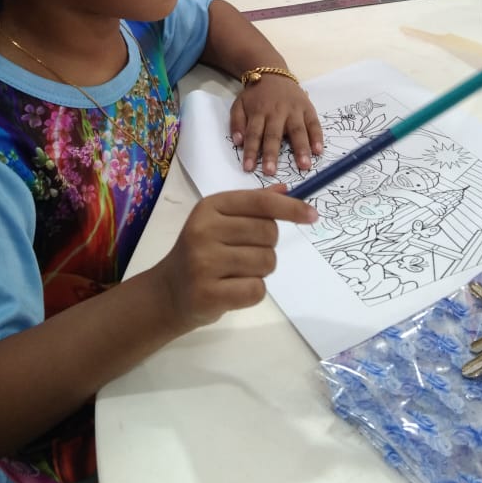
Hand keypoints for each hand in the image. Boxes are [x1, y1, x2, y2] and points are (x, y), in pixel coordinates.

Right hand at [154, 185, 317, 329]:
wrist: (168, 291)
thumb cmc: (201, 252)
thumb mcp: (220, 221)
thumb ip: (252, 205)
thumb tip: (286, 190)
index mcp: (210, 207)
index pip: (261, 202)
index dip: (291, 208)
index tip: (313, 215)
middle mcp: (204, 230)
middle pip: (269, 233)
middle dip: (268, 246)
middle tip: (245, 253)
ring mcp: (204, 262)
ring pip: (266, 262)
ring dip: (260, 271)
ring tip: (235, 272)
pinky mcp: (208, 293)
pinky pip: (256, 289)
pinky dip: (253, 292)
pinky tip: (232, 289)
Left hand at [230, 75, 322, 174]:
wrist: (272, 72)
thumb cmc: (255, 95)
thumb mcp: (239, 104)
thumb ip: (237, 123)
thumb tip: (237, 142)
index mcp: (259, 112)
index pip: (253, 134)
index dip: (251, 151)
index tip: (248, 168)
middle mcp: (277, 112)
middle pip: (274, 135)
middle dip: (272, 154)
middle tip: (271, 171)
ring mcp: (294, 110)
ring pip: (297, 130)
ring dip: (300, 148)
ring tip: (304, 165)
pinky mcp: (308, 108)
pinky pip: (314, 124)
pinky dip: (317, 137)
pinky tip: (318, 151)